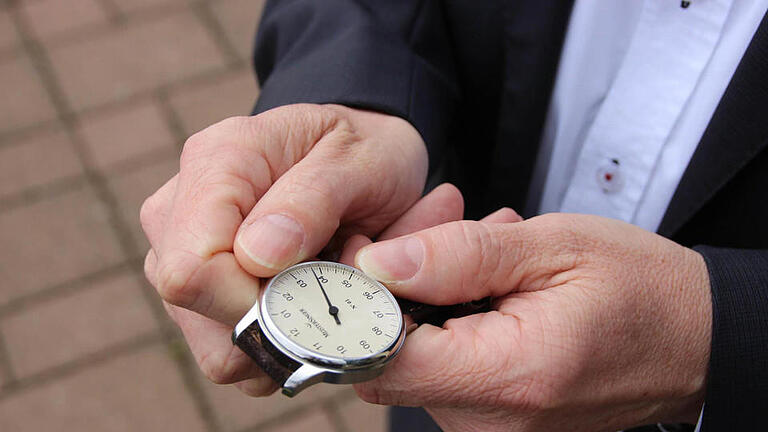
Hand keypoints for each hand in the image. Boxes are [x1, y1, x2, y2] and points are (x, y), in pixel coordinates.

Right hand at [141, 104, 429, 394]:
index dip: (252, 300)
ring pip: (215, 349)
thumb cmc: (363, 154)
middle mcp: (179, 211)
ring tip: (321, 285)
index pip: (190, 268)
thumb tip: (256, 256)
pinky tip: (305, 300)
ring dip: (283, 336)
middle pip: (196, 312)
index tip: (311, 286)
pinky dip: (282, 345)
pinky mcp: (199, 296)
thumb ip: (312, 199)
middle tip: (331, 277)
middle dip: (276, 319)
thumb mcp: (360, 160)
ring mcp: (181, 256)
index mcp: (216, 162)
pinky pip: (234, 355)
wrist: (365, 162)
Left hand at [351, 213, 711, 431]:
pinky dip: (454, 321)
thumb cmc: (640, 290)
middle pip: (391, 357)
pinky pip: (447, 367)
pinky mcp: (495, 420)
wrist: (694, 338)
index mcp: (508, 376)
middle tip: (442, 229)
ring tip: (488, 253)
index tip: (371, 255)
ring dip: (433, 298)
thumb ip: (458, 256)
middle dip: (400, 287)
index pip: (381, 361)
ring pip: (417, 358)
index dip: (358, 307)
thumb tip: (377, 263)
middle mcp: (491, 421)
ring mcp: (491, 428)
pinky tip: (493, 284)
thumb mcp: (552, 247)